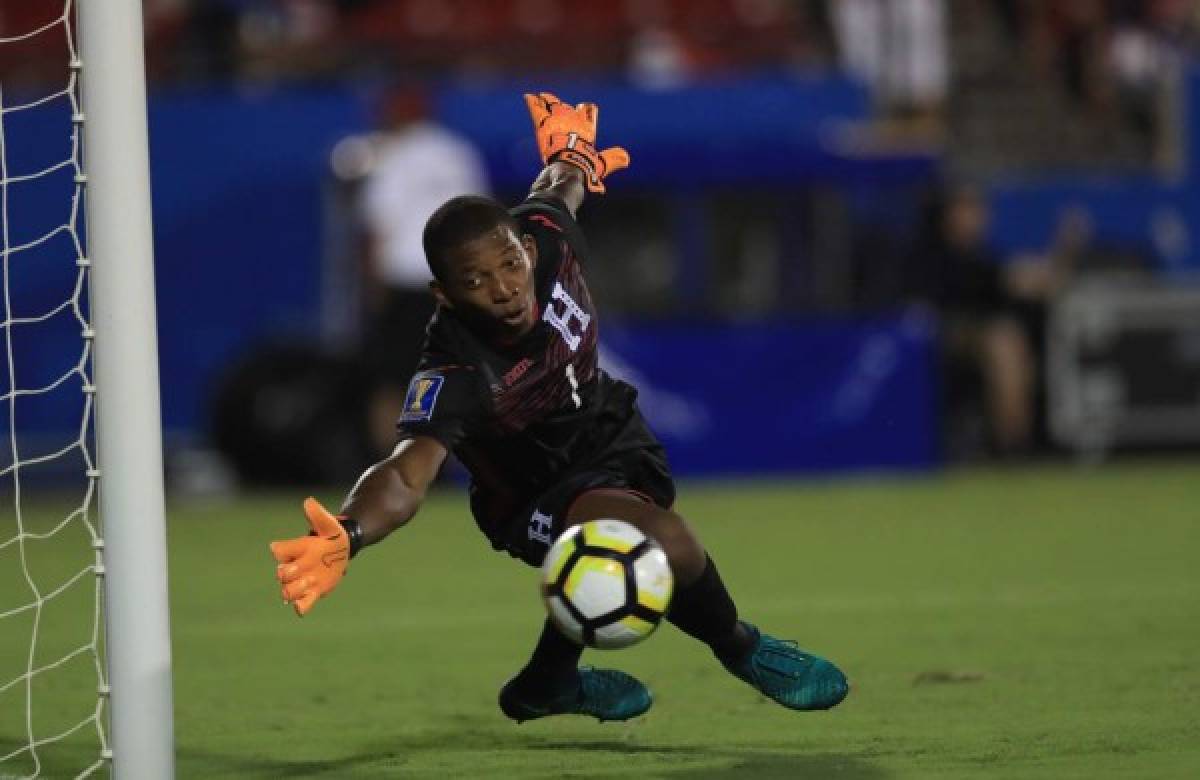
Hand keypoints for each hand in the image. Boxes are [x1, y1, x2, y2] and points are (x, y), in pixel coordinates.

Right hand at [269, 497, 349, 616]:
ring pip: (288, 592)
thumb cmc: (331, 534)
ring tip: (312, 582)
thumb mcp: (327, 524)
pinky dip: (300, 607)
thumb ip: (317, 514)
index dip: (285, 552)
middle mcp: (294, 566)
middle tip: (309, 572)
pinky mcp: (311, 593)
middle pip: (281, 575)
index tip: (302, 550)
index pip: (279, 551)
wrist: (341, 549)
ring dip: (296, 590)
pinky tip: (302, 607)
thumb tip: (308, 501)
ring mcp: (301, 581)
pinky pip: (301, 605)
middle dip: (290, 574)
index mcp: (295, 549)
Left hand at [524, 91, 628, 192]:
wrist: (569, 167)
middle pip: (567, 108)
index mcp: (587, 128)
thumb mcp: (602, 164)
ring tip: (542, 97)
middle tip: (557, 104)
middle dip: (562, 106)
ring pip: (552, 106)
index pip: (588, 113)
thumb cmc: (586, 167)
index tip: (584, 109)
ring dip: (547, 102)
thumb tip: (627, 158)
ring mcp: (557, 121)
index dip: (585, 112)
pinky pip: (537, 110)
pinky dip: (533, 103)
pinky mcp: (543, 124)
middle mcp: (573, 120)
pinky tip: (528, 97)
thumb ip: (613, 159)